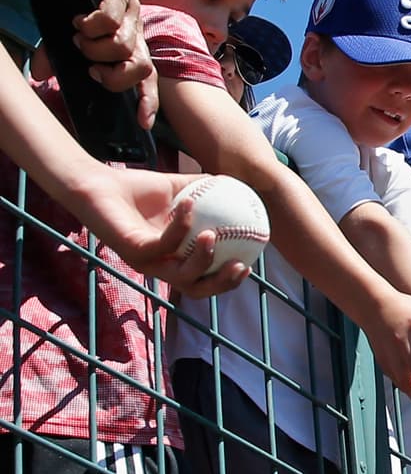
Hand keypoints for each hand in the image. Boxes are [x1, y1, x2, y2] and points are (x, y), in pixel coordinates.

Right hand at [54, 0, 158, 126]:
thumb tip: (40, 75)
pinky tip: (79, 21)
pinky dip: (92, 25)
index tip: (142, 122)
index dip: (147, 101)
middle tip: (91, 68)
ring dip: (96, 49)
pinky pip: (110, 18)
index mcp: (131, 46)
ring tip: (80, 39)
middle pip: (142, 68)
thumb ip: (58, 54)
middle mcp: (136, 33)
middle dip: (115, 77)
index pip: (147, 80)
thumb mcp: (69, 32)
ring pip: (124, 46)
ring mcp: (131, 14)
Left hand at [81, 168, 246, 295]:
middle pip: (196, 289)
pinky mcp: (132, 250)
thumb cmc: (137, 189)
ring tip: (214, 235)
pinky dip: (180, 225)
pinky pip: (163, 243)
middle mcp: (160, 265)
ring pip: (180, 275)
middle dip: (221, 284)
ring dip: (202, 259)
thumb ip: (207, 189)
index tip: (248, 266)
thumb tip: (240, 186)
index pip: (204, 280)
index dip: (227, 281)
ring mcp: (146, 261)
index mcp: (174, 258)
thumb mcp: (180, 188)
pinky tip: (190, 204)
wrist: (98, 184)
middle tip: (241, 266)